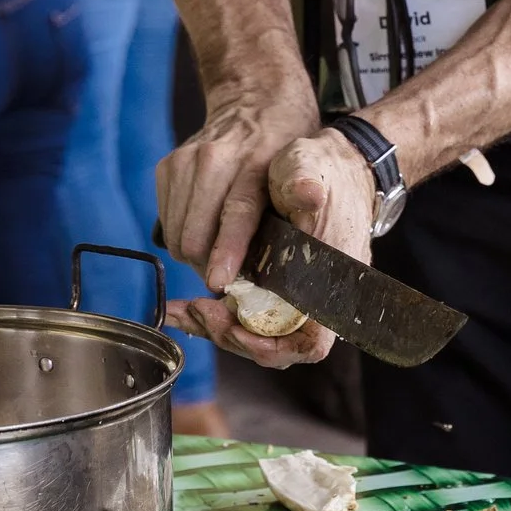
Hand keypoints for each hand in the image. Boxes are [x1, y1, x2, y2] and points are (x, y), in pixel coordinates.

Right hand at [155, 97, 315, 286]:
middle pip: (195, 234)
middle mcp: (213, 159)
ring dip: (194, 253)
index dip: (225, 252)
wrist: (254, 99)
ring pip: (176, 234)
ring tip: (217, 251)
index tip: (218, 282)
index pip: (236, 213)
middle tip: (228, 273)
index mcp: (255, 162)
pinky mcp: (167, 166)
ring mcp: (185, 161)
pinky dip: (182, 233)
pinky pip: (166, 221)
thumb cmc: (283, 146)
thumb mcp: (301, 171)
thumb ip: (295, 207)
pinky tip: (203, 226)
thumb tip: (290, 247)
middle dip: (208, 264)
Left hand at [163, 124, 373, 370]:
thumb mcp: (312, 171)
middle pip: (270, 345)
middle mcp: (313, 301)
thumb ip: (306, 185)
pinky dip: (211, 315)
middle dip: (228, 332)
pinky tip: (182, 307)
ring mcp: (290, 298)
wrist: (326, 165)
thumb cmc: (322, 171)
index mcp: (332, 282)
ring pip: (250, 333)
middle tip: (196, 309)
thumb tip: (306, 191)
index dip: (272, 345)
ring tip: (178, 311)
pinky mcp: (270, 290)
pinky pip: (241, 316)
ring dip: (212, 326)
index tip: (236, 325)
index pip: (309, 342)